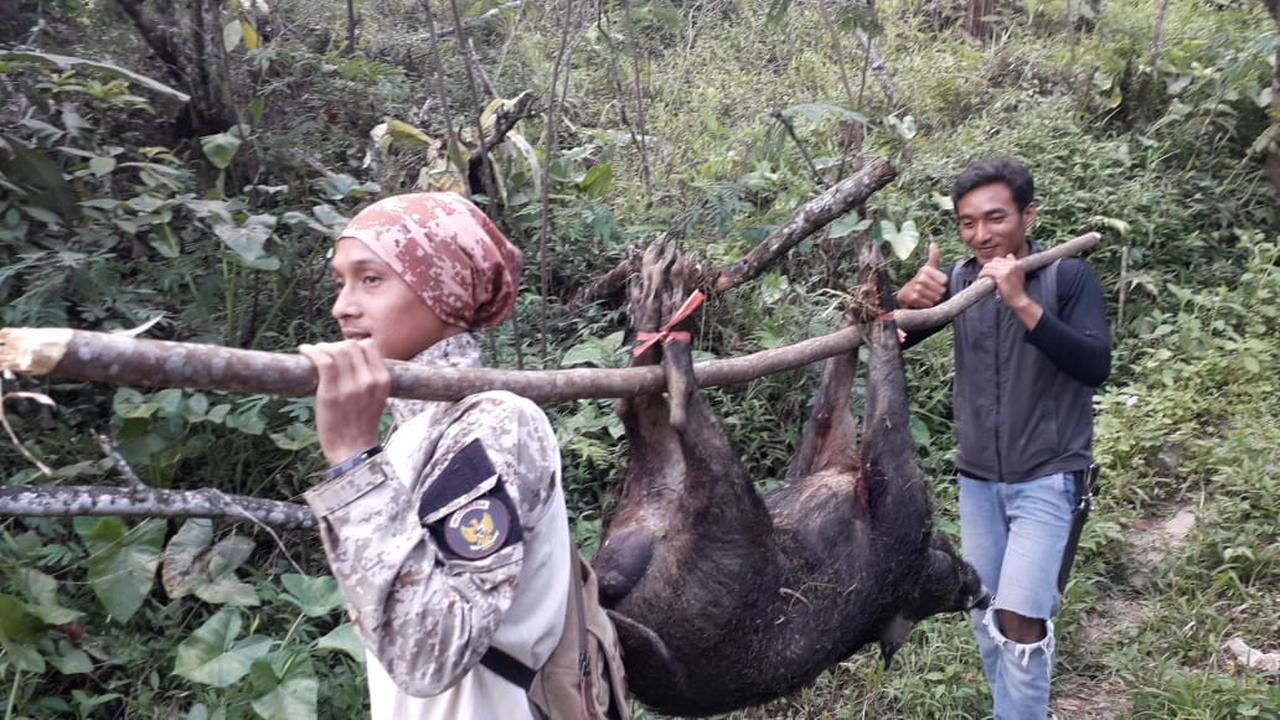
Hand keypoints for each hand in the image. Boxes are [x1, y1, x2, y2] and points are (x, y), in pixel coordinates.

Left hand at [298, 339, 390, 465]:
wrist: (353, 451)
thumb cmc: (360, 426)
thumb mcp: (376, 399)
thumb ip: (369, 379)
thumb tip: (349, 360)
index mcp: (382, 380)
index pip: (369, 346)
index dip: (353, 346)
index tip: (342, 353)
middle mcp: (369, 380)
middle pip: (351, 345)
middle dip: (335, 346)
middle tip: (325, 354)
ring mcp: (350, 386)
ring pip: (337, 350)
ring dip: (322, 347)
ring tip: (314, 353)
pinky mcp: (331, 393)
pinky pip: (322, 361)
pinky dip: (311, 351)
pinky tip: (304, 350)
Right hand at [895, 243, 947, 308]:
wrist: (905, 294)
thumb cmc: (921, 281)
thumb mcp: (928, 268)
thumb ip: (934, 256)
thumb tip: (933, 243)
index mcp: (926, 269)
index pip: (945, 280)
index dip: (942, 284)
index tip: (935, 283)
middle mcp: (920, 277)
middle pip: (941, 290)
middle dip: (938, 293)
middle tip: (930, 291)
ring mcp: (916, 288)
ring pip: (936, 297)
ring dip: (932, 299)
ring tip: (926, 296)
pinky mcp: (913, 298)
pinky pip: (929, 304)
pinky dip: (927, 305)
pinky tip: (921, 301)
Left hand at [978, 254, 1042, 328]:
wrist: (1018, 300)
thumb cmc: (1017, 290)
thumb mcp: (1019, 274)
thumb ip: (1014, 265)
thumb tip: (1009, 255)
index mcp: (1017, 264)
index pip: (1002, 258)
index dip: (995, 265)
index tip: (991, 271)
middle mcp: (1012, 265)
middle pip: (995, 261)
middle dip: (989, 267)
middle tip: (985, 274)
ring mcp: (1007, 269)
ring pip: (989, 265)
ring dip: (984, 271)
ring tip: (982, 276)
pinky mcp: (1001, 275)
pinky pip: (987, 271)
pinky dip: (982, 274)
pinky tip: (981, 278)